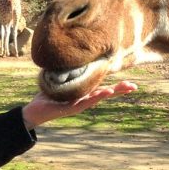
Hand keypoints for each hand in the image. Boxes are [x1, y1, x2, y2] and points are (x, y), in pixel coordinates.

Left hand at [21, 81, 136, 128]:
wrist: (35, 110)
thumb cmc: (48, 96)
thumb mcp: (61, 82)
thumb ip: (70, 74)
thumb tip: (76, 59)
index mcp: (84, 94)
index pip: (103, 88)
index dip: (117, 87)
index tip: (131, 84)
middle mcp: (84, 100)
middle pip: (105, 94)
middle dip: (119, 91)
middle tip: (134, 87)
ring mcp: (78, 105)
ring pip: (97, 98)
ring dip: (108, 93)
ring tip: (118, 89)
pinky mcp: (71, 108)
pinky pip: (85, 102)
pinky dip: (95, 97)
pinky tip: (104, 93)